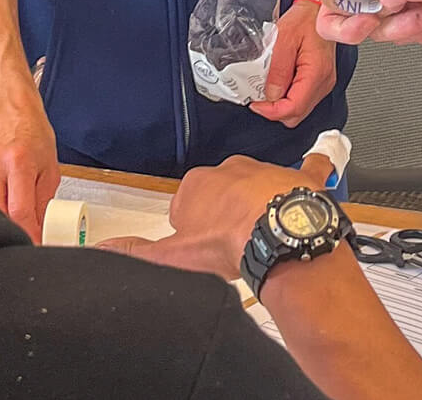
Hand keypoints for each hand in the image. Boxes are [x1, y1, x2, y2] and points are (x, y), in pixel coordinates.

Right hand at [0, 100, 60, 242]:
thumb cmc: (32, 138)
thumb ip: (44, 203)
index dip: (28, 235)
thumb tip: (39, 234)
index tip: (35, 245)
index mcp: (19, 162)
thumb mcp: (50, 169)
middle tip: (24, 239)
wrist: (11, 116)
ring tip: (13, 222)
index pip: (20, 211)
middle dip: (12, 232)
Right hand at [98, 152, 335, 280]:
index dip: (191, 228)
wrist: (278, 234)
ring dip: (259, 203)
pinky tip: (317, 173)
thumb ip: (137, 252)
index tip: (200, 245)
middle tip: (231, 242)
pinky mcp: (301, 177)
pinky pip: (310, 168)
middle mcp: (231, 169)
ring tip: (263, 233)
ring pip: (259, 184)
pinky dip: (313, 171)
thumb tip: (104, 250)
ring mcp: (268, 170)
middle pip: (221, 192)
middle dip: (224, 213)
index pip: (185, 204)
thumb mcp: (174, 255)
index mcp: (198, 184)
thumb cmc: (229, 241)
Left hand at [251, 0, 336, 126]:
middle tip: (258, 97)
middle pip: (296, 114)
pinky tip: (278, 82)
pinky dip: (287, 96)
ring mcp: (322, 82)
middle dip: (274, 110)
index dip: (271, 111)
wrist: (318, 9)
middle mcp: (323, 81)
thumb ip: (277, 69)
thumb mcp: (284, 38)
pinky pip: (302, 98)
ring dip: (280, 104)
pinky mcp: (319, 80)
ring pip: (299, 109)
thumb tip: (271, 95)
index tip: (255, 104)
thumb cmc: (306, 18)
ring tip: (267, 86)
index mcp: (317, 73)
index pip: (293, 108)